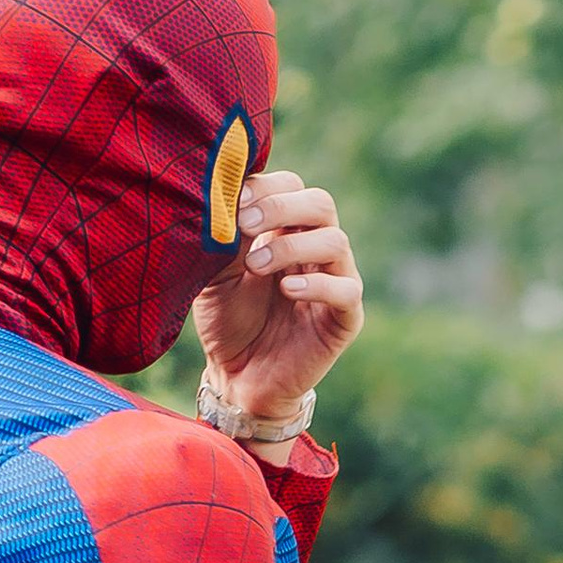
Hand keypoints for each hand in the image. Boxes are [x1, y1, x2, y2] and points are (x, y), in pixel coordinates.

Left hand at [195, 169, 364, 418]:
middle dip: (281, 207)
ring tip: (257, 266)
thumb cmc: (227, 319)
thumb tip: (226, 194)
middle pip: (320, 203)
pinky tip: (287, 290)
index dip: (267, 186)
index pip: (292, 186)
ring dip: (292, 246)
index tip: (235, 201)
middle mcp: (314, 248)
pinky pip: (346, 290)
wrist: (238, 375)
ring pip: (336, 241)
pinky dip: (318, 285)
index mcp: (285, 229)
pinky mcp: (345, 317)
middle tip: (246, 225)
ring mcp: (334, 280)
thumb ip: (227, 234)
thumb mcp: (216, 270)